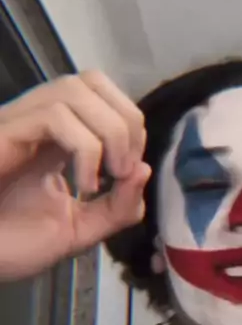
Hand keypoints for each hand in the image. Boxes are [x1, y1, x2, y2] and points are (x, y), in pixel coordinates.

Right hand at [0, 71, 150, 280]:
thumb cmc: (11, 244)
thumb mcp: (79, 230)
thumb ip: (117, 208)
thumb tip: (144, 169)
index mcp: (55, 138)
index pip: (101, 96)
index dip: (129, 124)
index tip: (129, 171)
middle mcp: (37, 121)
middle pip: (92, 80)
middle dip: (125, 119)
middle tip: (124, 168)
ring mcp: (18, 124)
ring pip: (74, 88)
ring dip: (109, 130)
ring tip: (109, 174)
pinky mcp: (4, 133)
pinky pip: (54, 115)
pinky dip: (85, 148)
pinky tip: (84, 184)